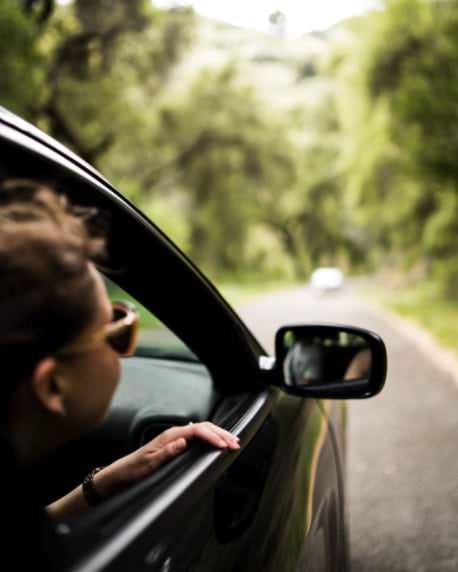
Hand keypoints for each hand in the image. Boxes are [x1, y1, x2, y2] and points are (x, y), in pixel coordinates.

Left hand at [94, 422, 239, 496]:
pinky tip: (217, 441)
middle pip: (204, 427)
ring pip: (203, 430)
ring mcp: (176, 438)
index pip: (198, 430)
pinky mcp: (176, 444)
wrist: (123, 473)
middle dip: (221, 434)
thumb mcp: (150, 463)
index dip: (213, 436)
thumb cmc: (135, 469)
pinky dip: (211, 438)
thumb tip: (183, 441)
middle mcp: (175, 433)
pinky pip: (198, 436)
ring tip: (232, 441)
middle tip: (236, 442)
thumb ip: (167, 451)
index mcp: (171, 435)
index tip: (223, 446)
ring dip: (218, 434)